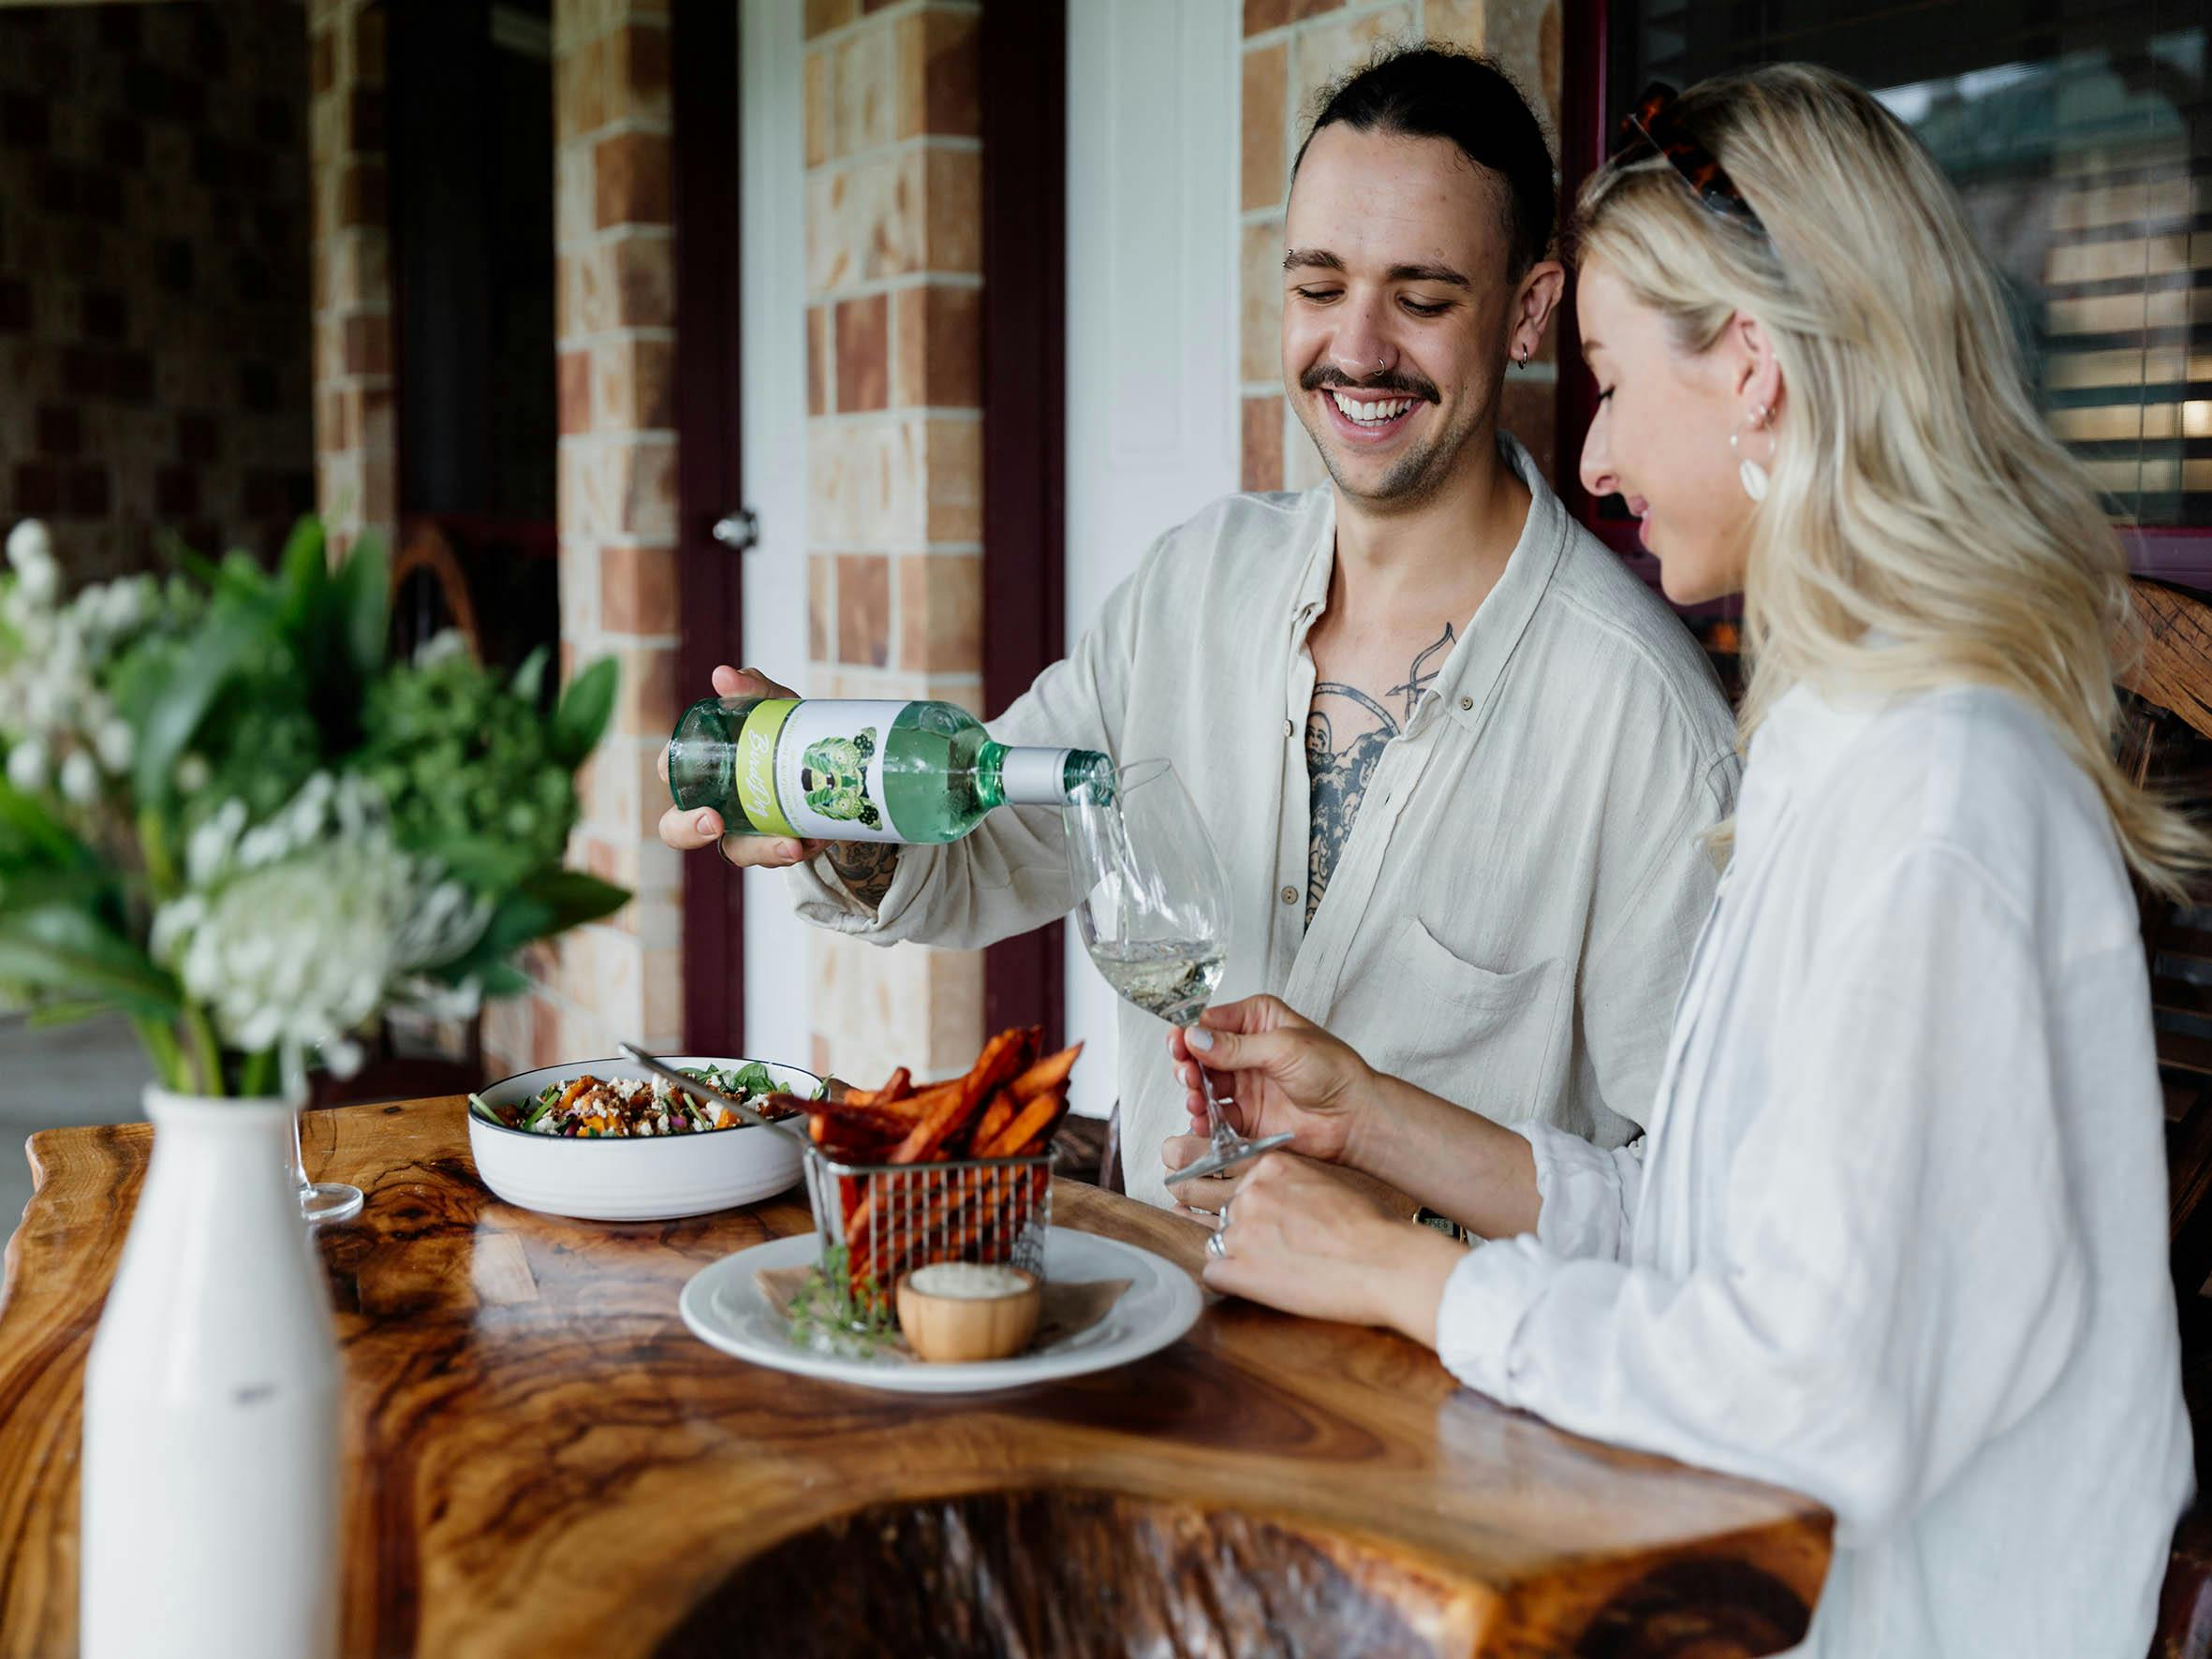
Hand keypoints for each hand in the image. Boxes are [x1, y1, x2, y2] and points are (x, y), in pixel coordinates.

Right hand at [656, 666, 826, 869]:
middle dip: (689, 830)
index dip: (669, 771)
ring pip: (737, 852)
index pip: (671, 771)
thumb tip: (722, 676)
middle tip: (714, 822)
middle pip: (678, 830)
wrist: (835, 762)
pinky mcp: (777, 847)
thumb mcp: (774, 707)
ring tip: (790, 845)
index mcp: (703, 768)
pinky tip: (815, 838)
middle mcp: (714, 805)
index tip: (674, 770)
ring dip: (761, 851)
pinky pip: (780, 856)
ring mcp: (744, 831)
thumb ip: (751, 689)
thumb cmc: (787, 732)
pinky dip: (799, 847)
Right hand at [1164, 995, 1373, 1171]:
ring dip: (1194, 1093)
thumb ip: (1236, 1047)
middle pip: (1202, 1055)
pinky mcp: (1248, 1116)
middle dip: (1189, 1065)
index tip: (1180, 1045)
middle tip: (1189, 1075)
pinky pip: (1217, 1117)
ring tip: (1196, 1101)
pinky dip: (1205, 1121)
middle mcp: (1248, 1051)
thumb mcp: (1283, 1048)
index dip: (1192, 1034)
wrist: (1355, 1118)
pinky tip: (1203, 1122)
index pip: (1211, 1023)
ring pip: (1205, 1086)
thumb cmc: (1334, 1072)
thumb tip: (1196, 1038)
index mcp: (1259, 1020)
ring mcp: (1247, 1085)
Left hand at [1197, 1153, 1464, 1345]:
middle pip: (1224, 1212)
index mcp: (1271, 1166)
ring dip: (1240, 1258)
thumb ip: (1292, 1185)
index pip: (1236, 1181)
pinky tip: (1263, 1287)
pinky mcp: (1240, 1271)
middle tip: (1279, 1250)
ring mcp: (1241, 1232)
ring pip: (1217, 1242)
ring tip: (1279, 1270)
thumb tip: (1281, 1203)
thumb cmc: (1371, 1226)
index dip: (1251, 1206)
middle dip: (1245, 1232)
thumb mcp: (1327, 1183)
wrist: (1385, 1262)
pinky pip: (1213, 1274)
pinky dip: (1233, 1283)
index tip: (1261, 1219)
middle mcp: (1250, 1194)